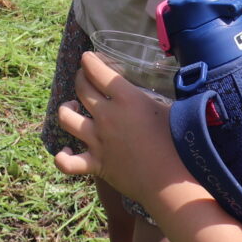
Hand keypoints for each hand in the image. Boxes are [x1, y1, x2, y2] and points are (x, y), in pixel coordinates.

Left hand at [53, 52, 187, 204]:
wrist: (172, 183)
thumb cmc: (178, 144)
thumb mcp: (170, 110)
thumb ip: (157, 97)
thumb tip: (162, 86)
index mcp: (127, 99)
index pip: (97, 70)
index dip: (90, 60)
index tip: (90, 58)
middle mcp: (107, 116)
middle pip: (81, 88)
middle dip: (80, 77)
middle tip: (86, 77)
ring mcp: (98, 140)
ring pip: (66, 117)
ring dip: (66, 109)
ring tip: (73, 106)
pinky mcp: (96, 164)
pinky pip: (67, 163)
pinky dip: (63, 157)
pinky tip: (66, 151)